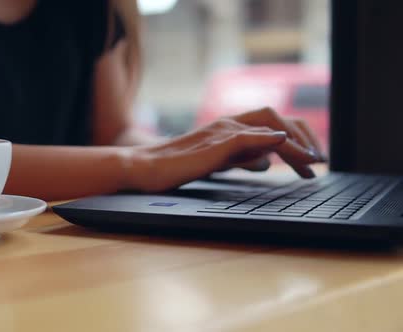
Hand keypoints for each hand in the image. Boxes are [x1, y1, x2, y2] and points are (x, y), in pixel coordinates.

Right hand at [123, 109, 323, 191]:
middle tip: (319, 162)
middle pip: (276, 118)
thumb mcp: (217, 162)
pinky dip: (266, 138)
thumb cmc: (177, 166)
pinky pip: (244, 136)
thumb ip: (241, 158)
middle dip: (304, 137)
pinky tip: (282, 143)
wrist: (146, 168)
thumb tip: (266, 162)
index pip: (273, 124)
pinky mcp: (212, 145)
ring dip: (294, 142)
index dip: (297, 139)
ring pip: (266, 125)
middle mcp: (229, 124)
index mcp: (230, 128)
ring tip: (311, 161)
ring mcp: (221, 131)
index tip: (312, 161)